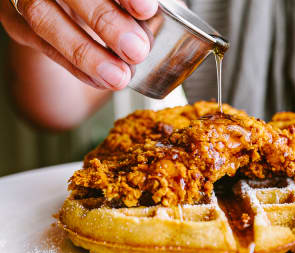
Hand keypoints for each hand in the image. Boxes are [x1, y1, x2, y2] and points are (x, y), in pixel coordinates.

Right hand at [0, 0, 158, 89]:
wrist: (68, 11)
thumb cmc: (105, 2)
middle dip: (104, 19)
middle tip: (137, 50)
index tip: (147, 9)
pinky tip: (101, 80)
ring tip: (119, 76)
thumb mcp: (120, 0)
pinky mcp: (14, 20)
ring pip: (43, 16)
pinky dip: (75, 66)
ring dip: (85, 52)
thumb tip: (157, 14)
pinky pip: (40, 44)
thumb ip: (135, 4)